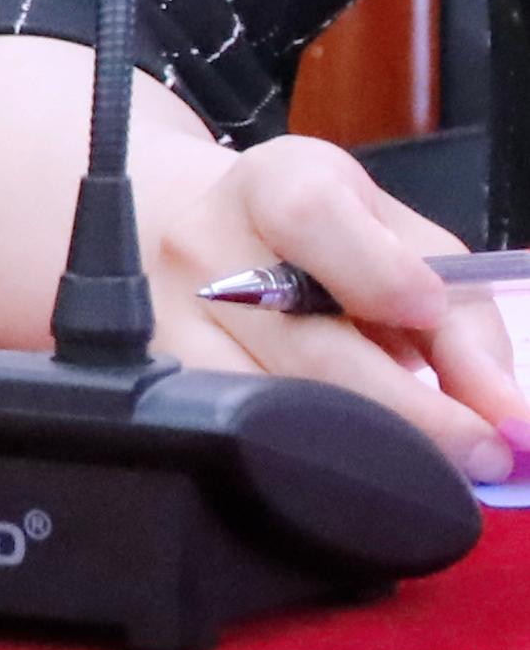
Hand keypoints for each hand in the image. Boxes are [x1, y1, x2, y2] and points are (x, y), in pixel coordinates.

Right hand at [144, 126, 529, 477]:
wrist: (204, 240)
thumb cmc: (332, 247)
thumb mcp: (405, 247)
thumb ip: (463, 322)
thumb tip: (506, 416)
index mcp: (272, 184)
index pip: (311, 217)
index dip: (380, 275)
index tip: (433, 315)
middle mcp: (201, 244)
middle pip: (306, 343)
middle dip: (418, 412)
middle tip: (487, 453)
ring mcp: (165, 317)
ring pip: (273, 407)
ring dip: (369, 448)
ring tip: (431, 465)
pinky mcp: (155, 376)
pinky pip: (237, 439)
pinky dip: (309, 458)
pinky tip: (353, 463)